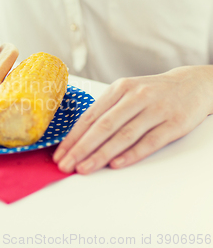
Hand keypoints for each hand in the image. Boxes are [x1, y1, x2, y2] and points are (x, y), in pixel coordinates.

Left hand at [53, 66, 212, 173]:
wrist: (193, 84)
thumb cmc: (152, 92)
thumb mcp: (127, 92)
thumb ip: (106, 111)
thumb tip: (78, 137)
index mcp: (119, 89)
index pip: (90, 116)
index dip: (73, 137)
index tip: (59, 153)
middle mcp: (136, 97)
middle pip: (103, 126)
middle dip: (81, 148)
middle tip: (66, 164)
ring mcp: (156, 110)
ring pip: (123, 135)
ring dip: (101, 154)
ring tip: (84, 168)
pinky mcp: (174, 124)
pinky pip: (149, 141)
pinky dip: (131, 154)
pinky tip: (116, 164)